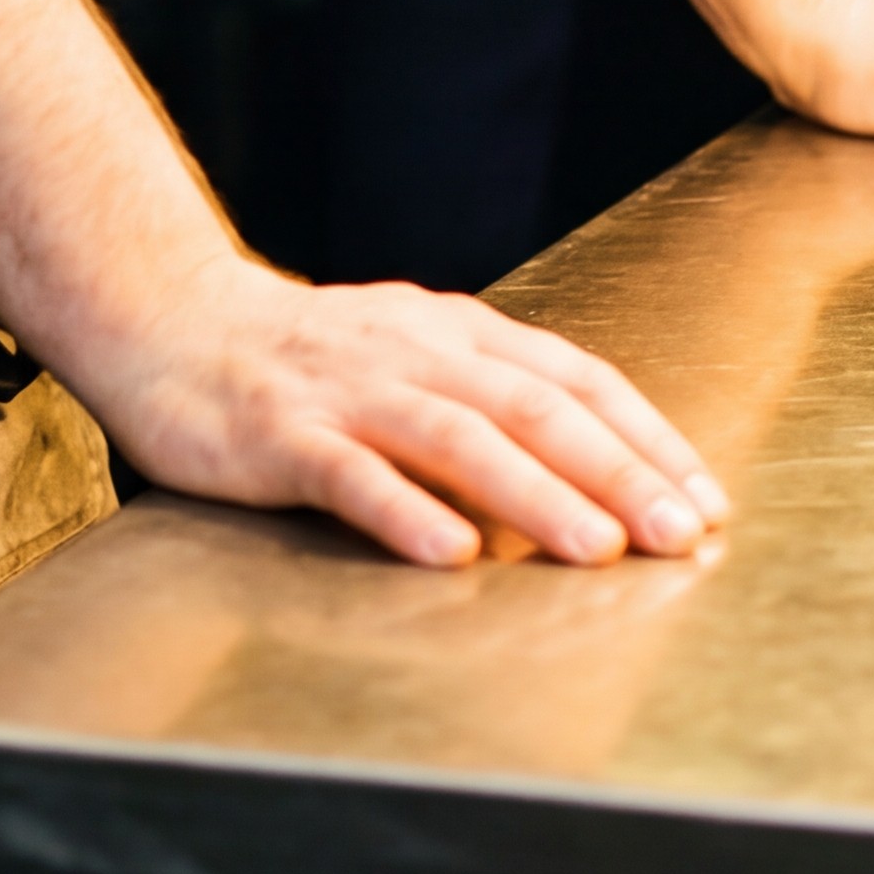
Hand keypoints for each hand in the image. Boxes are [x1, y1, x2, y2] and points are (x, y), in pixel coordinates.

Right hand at [82, 255, 730, 571]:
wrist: (168, 322)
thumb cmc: (303, 358)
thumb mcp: (411, 355)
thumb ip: (489, 400)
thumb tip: (600, 474)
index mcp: (451, 331)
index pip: (569, 376)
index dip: (643, 434)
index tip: (706, 495)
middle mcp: (410, 352)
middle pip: (529, 406)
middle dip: (615, 470)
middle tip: (681, 532)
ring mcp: (343, 391)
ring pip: (453, 437)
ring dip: (533, 492)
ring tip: (596, 547)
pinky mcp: (279, 433)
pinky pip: (348, 475)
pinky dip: (403, 511)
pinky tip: (449, 551)